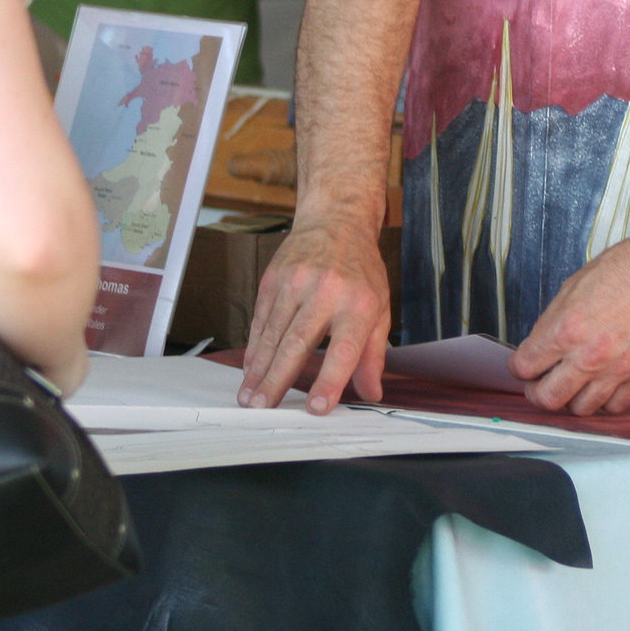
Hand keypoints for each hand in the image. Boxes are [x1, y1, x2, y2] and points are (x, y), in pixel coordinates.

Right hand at [238, 218, 390, 414]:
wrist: (337, 222)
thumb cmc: (362, 272)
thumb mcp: (379, 309)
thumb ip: (373, 354)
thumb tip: (372, 393)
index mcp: (358, 303)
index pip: (344, 349)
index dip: (330, 380)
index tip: (316, 408)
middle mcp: (326, 292)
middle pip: (297, 344)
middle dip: (278, 380)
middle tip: (263, 408)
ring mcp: (295, 283)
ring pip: (272, 334)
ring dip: (259, 369)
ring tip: (249, 397)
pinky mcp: (273, 279)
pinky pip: (260, 320)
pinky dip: (254, 347)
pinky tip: (250, 369)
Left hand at [511, 215, 629, 414]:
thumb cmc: (622, 269)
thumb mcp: (572, 287)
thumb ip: (553, 322)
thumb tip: (542, 347)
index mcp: (566, 329)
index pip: (525, 367)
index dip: (519, 368)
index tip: (524, 366)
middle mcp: (588, 355)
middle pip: (548, 398)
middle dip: (537, 393)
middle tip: (540, 385)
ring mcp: (616, 369)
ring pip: (580, 409)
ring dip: (571, 399)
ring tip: (573, 386)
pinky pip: (614, 407)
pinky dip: (604, 402)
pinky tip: (601, 388)